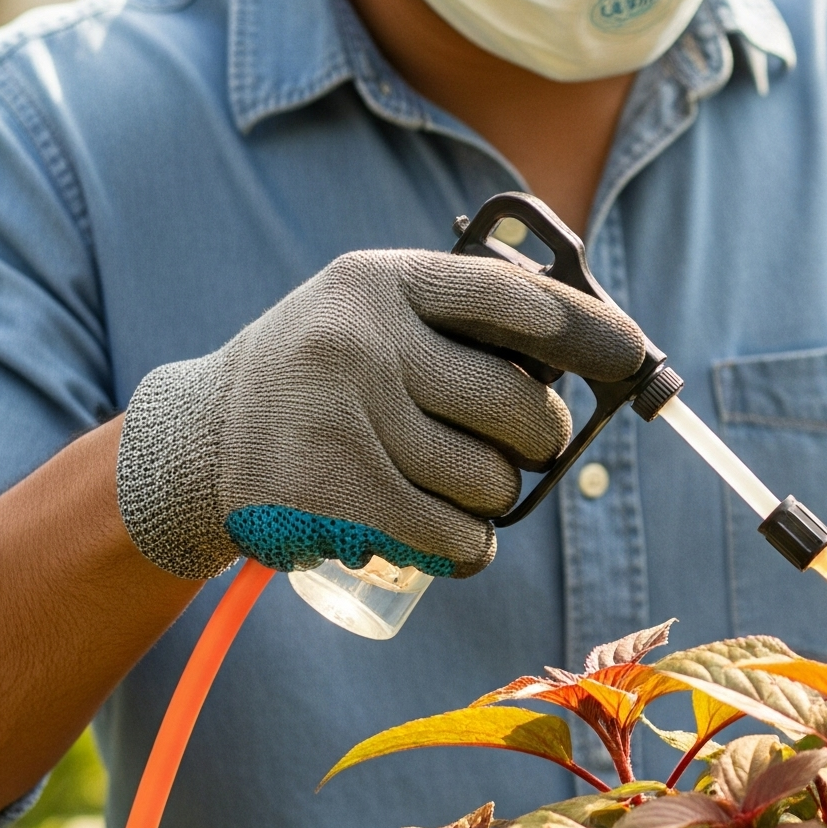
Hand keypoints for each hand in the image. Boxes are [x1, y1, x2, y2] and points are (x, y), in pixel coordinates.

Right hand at [116, 249, 646, 580]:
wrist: (194, 443)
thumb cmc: (318, 374)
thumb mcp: (367, 311)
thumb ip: (456, 320)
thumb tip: (584, 359)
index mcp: (381, 283)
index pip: (514, 301)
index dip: (587, 329)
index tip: (632, 351)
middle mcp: (364, 345)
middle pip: (519, 407)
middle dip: (542, 436)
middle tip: (528, 442)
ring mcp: (348, 425)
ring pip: (494, 482)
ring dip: (495, 495)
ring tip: (451, 480)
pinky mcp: (338, 503)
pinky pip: (459, 537)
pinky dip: (470, 544)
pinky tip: (448, 531)